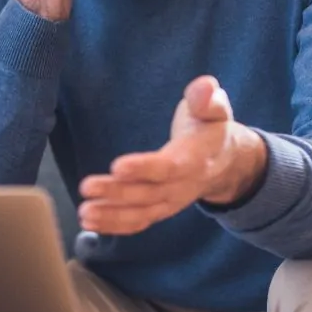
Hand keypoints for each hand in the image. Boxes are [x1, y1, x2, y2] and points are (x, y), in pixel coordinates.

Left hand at [77, 76, 268, 234]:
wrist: (227, 161)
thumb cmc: (210, 128)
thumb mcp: (214, 109)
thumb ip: (207, 98)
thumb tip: (204, 86)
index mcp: (197, 158)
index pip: (169, 166)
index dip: (144, 168)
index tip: (117, 166)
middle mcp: (184, 185)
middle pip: (149, 193)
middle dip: (117, 193)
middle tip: (87, 187)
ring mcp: (172, 201)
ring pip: (142, 213)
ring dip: (111, 215)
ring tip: (84, 213)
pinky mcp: (160, 209)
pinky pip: (139, 222)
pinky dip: (115, 226)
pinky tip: (89, 223)